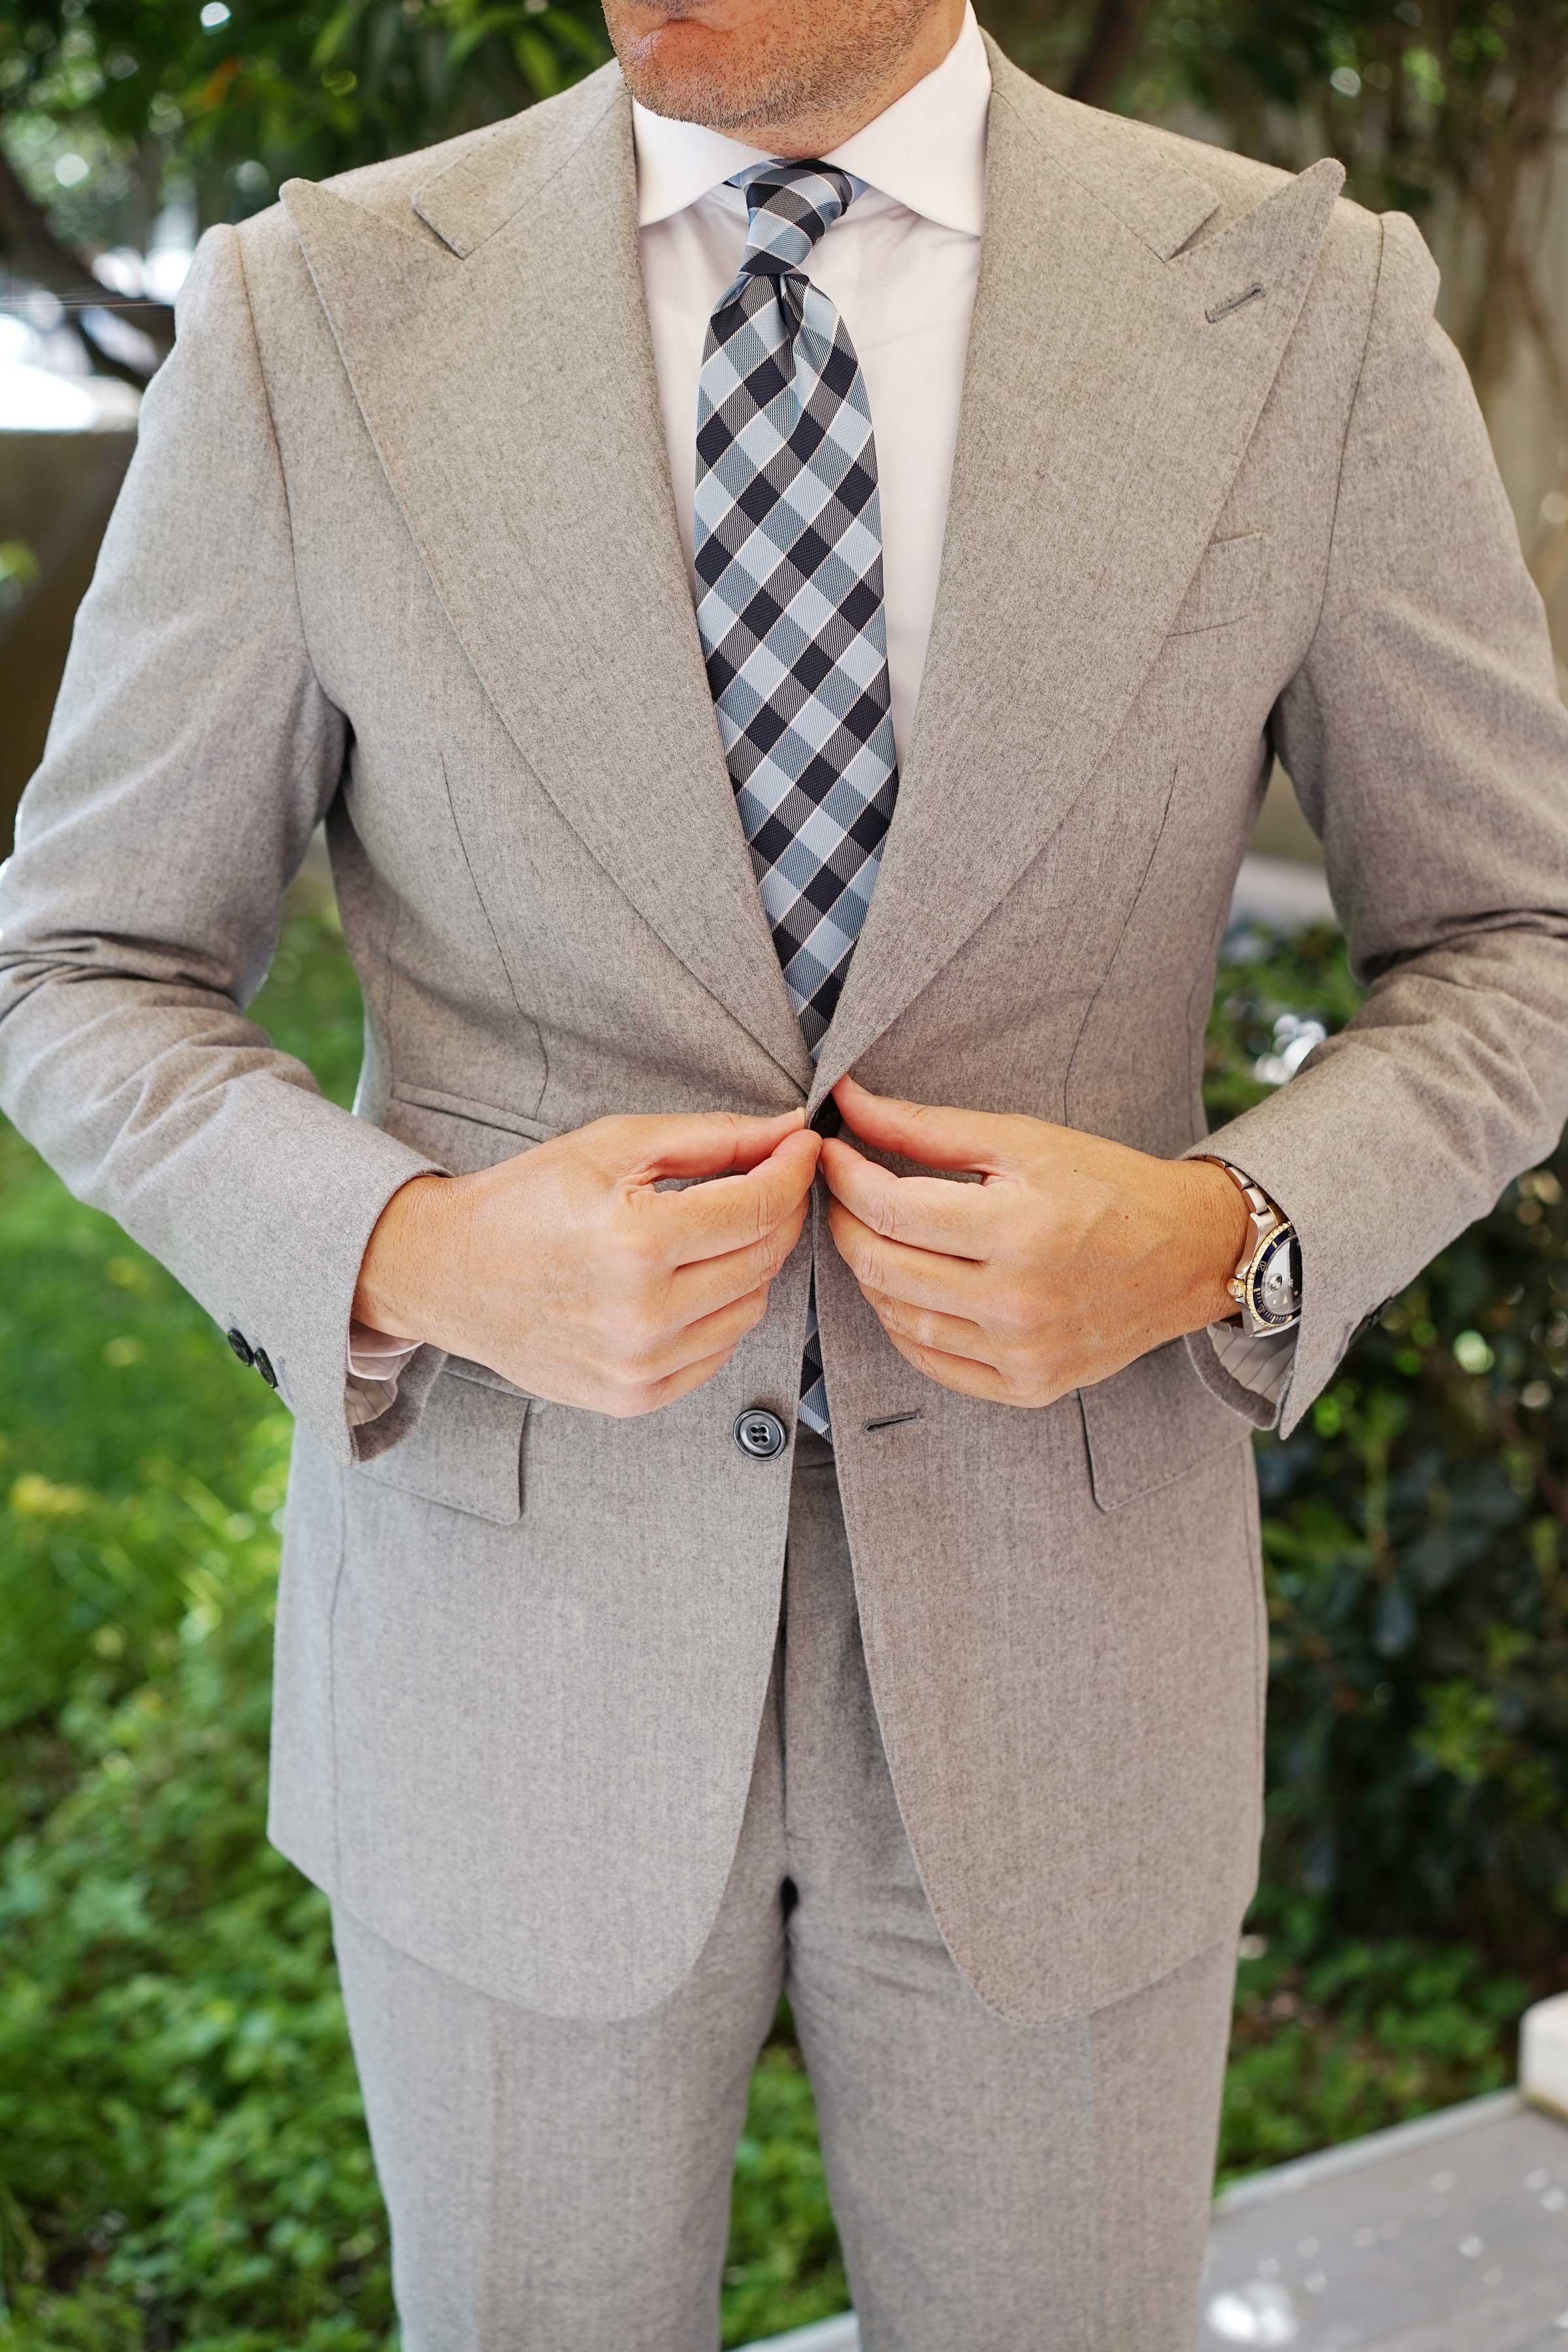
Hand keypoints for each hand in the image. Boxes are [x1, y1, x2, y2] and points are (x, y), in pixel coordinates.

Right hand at [354, 1108, 819, 1416]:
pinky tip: (689, 1280)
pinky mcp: (634, 1398)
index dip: (794, 1169)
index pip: (761, 1207)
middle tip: (765, 1178)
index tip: (802, 1146)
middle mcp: (644, 1316)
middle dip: (778, 1210)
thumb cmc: (525, 1201)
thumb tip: (788, 1130)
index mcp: (639, 1244)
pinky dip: (721, 1311)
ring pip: (752, 1308)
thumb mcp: (614, 1146)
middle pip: (765, 1258)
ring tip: (713, 1230)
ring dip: (751, 1263)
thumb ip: (711, 1138)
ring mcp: (640, 1366)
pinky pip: (718, 1352)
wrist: (448, 1273)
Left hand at [820, 1074, 1250, 1408]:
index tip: (831, 1153)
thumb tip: (848, 1101)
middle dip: (845, 1223)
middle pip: (883, 1267)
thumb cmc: (1107, 1186)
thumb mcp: (1023, 1141)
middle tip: (842, 1193)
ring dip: (870, 1273)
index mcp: (1019, 1229)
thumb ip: (927, 1128)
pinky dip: (904, 1323)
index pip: (891, 1211)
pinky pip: (932, 1362)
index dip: (845, 1178)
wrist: (1189, 1255)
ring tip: (877, 1234)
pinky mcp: (1028, 1387)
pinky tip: (909, 1286)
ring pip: (898, 1318)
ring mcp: (1023, 1353)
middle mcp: (1018, 1302)